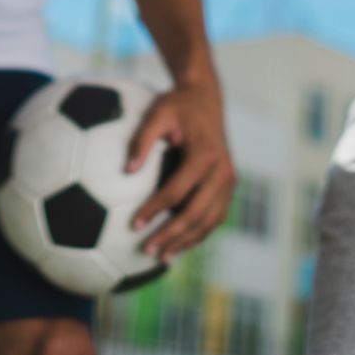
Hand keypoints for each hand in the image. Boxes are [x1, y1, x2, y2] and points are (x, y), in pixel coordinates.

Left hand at [125, 79, 235, 260]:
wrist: (205, 98)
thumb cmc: (177, 105)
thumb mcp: (157, 113)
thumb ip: (141, 140)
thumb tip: (126, 171)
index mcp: (204, 154)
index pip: (177, 191)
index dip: (154, 210)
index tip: (133, 224)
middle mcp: (222, 170)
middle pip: (196, 213)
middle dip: (172, 235)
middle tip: (147, 250)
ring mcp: (228, 179)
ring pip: (210, 220)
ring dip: (188, 241)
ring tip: (163, 257)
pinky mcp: (228, 185)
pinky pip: (216, 215)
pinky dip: (200, 233)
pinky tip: (180, 244)